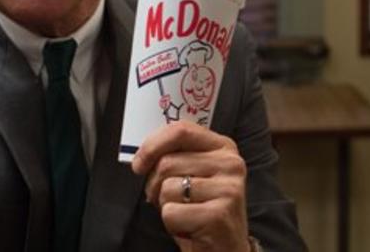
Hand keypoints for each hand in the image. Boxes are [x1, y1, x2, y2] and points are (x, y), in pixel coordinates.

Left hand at [130, 121, 249, 251]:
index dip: (152, 145)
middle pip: (167, 162)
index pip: (180, 130)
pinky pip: (171, 212)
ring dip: (165, 205)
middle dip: (155, 185)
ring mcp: (228, 189)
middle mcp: (231, 164)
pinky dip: (171, 224)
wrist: (225, 248)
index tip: (138, 165)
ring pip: (167, 187)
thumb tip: (141, 157)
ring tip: (184, 213)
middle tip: (168, 200)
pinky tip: (189, 227)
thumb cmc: (202, 209)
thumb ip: (176, 156)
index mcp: (223, 147)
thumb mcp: (194, 174)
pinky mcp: (219, 215)